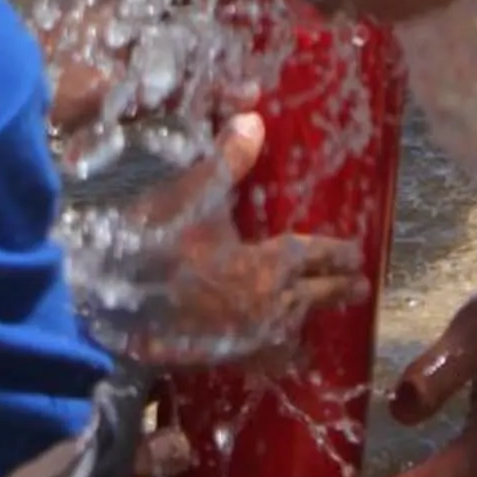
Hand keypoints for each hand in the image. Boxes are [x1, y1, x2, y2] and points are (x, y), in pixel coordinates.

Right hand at [83, 112, 369, 365]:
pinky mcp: (220, 356)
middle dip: (337, 290)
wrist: (114, 307)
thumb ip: (228, 159)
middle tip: (362, 288)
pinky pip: (261, 356)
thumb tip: (253, 120)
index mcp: (266, 267)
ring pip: (290, 328)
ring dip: (307, 319)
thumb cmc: (158, 247)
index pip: (313, 256)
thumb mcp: (194, 195)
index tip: (356, 254)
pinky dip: (275, 351)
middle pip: (313, 297)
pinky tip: (272, 352)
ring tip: (319, 320)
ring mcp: (245, 338)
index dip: (337, 254)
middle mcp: (266, 307)